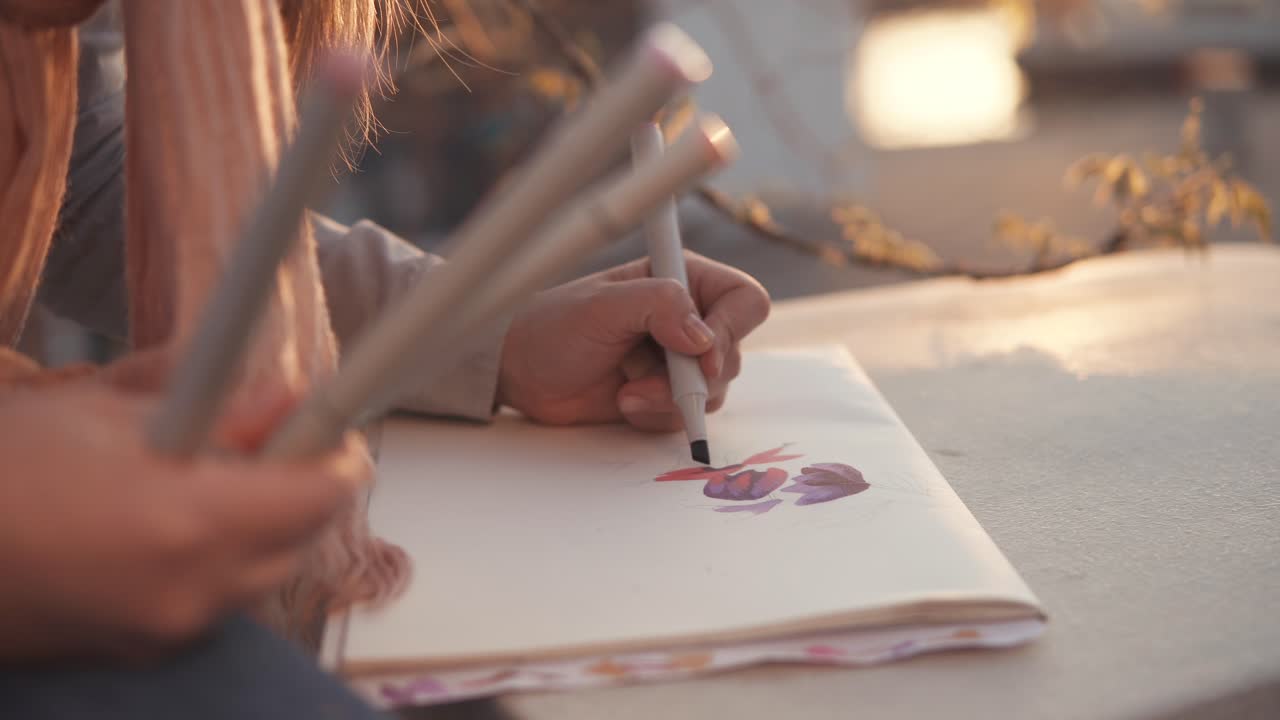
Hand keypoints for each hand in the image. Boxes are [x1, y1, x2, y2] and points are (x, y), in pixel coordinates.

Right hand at [0, 382, 369, 660]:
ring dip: (260, 522)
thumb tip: (289, 393)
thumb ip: (216, 401)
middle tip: (253, 434)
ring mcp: (170, 632)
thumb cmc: (1, 467)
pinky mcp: (144, 652)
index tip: (319, 416)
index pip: (326, 492)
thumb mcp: (103, 409)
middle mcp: (197, 592)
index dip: (333, 447)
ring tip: (196, 475)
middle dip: (296, 483)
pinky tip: (161, 522)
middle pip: (304, 535)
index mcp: (193, 524)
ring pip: (266, 570)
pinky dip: (219, 558)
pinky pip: (219, 599)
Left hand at [497, 251, 768, 430]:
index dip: (732, 330)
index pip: (743, 300)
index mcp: (681, 281)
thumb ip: (657, 306)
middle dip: (692, 377)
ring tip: (626, 393)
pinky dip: (658, 416)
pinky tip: (625, 404)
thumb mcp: (602, 306)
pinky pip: (687, 416)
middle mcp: (687, 319)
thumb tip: (703, 336)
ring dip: (670, 399)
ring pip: (714, 391)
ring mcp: (677, 360)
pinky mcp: (663, 395)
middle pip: (732, 354)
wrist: (520, 373)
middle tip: (646, 380)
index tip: (701, 355)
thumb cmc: (552, 327)